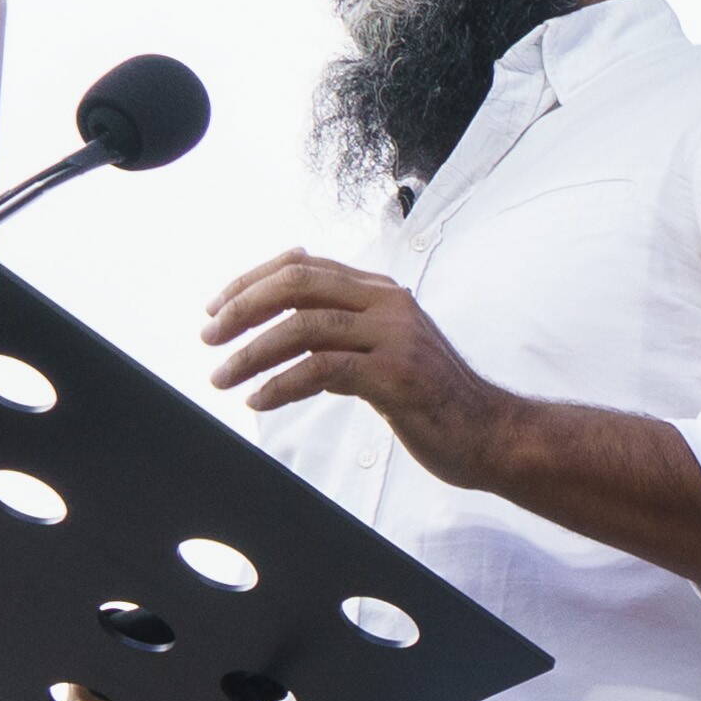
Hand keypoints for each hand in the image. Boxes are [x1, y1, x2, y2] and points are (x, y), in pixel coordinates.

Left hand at [204, 254, 502, 481]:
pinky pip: (322, 370)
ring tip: (221, 377)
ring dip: (251, 352)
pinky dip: (281, 384)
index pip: (301, 266)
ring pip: (303, 326)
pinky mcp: (396, 376)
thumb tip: (287, 326)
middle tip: (208, 336)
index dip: (250, 281)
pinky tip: (258, 399)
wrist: (491, 434)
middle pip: (298, 284)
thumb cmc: (434, 400)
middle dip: (242, 307)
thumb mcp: (384, 352)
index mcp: (381, 291)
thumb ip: (344, 332)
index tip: (216, 309)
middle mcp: (388, 303)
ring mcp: (394, 337)